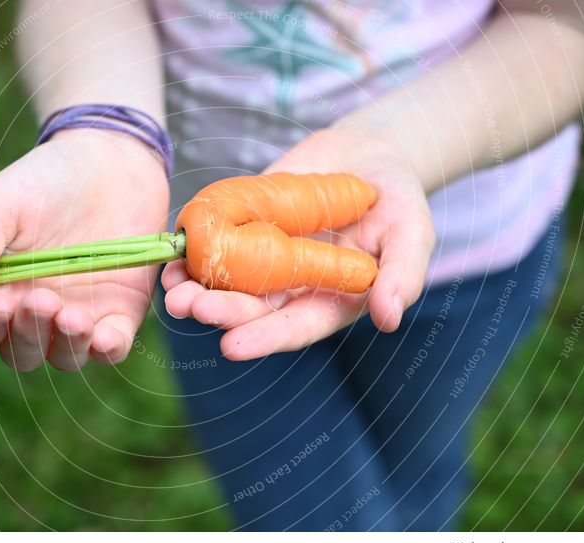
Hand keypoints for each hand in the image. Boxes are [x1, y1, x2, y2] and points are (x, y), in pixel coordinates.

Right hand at [0, 129, 168, 370]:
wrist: (109, 159)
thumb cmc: (45, 182)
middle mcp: (33, 315)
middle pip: (20, 354)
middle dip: (26, 334)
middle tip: (40, 299)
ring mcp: (77, 317)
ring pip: (63, 358)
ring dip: (64, 345)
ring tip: (72, 315)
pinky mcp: (119, 313)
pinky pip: (111, 349)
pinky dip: (106, 350)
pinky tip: (102, 336)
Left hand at [162, 128, 434, 359]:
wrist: (370, 154)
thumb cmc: (398, 202)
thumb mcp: (412, 236)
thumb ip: (403, 277)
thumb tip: (389, 319)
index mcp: (326, 301)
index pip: (293, 327)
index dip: (263, 338)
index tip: (230, 346)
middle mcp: (290, 287)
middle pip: (250, 308)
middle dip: (219, 310)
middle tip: (190, 307)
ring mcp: (264, 257)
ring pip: (224, 281)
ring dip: (194, 287)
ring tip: (171, 288)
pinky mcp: (246, 226)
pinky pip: (216, 242)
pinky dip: (192, 251)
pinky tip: (171, 255)